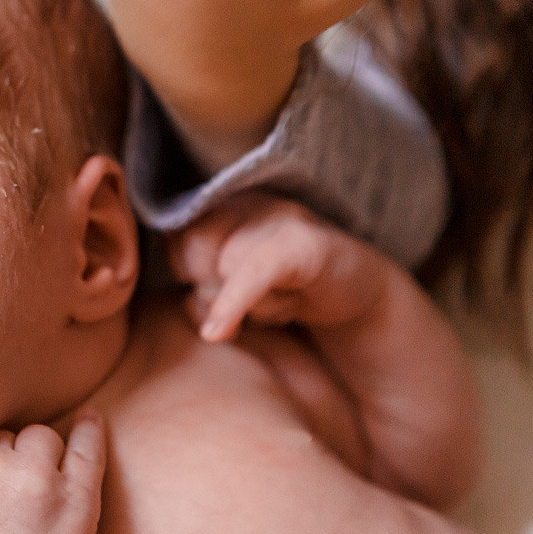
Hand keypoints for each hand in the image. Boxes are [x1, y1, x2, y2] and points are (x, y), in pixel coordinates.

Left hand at [169, 192, 382, 340]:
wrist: (358, 296)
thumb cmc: (284, 290)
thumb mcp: (231, 282)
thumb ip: (196, 278)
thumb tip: (179, 295)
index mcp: (227, 203)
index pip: (174, 237)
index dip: (187, 271)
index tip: (215, 286)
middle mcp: (251, 201)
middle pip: (191, 251)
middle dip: (210, 289)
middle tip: (254, 300)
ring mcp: (280, 218)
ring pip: (222, 270)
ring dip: (244, 305)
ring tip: (280, 302)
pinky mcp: (303, 246)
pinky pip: (251, 274)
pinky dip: (232, 304)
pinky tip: (220, 332)